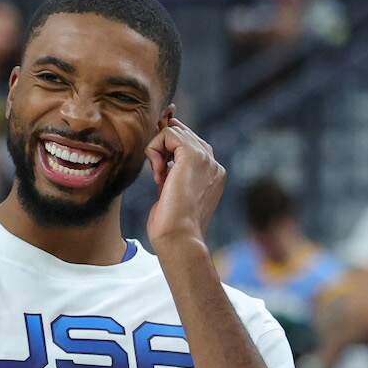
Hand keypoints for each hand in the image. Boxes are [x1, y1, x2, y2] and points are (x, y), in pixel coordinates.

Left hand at [144, 117, 225, 249]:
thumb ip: (173, 172)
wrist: (179, 237)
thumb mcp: (174, 193)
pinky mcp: (193, 155)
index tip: (159, 171)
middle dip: (163, 149)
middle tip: (159, 177)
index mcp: (213, 174)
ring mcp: (206, 158)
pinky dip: (154, 150)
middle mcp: (214, 164)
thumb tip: (160, 154)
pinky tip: (158, 175)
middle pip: (182, 134)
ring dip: (157, 151)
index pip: (190, 144)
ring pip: (174, 131)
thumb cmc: (172, 225)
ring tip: (159, 178)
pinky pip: (167, 133)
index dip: (169, 150)